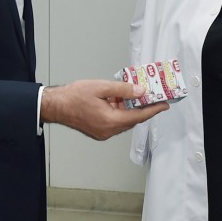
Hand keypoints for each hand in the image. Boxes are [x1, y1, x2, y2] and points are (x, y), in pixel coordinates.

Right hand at [40, 79, 168, 140]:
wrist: (56, 105)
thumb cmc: (75, 95)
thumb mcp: (102, 87)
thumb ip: (123, 90)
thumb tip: (141, 92)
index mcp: (110, 121)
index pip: (139, 116)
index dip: (153, 110)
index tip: (165, 105)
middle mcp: (108, 131)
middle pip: (133, 120)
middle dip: (143, 108)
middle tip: (152, 96)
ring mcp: (103, 133)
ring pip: (124, 121)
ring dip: (130, 109)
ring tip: (134, 94)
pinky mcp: (98, 131)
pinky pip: (115, 122)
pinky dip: (120, 112)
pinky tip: (119, 100)